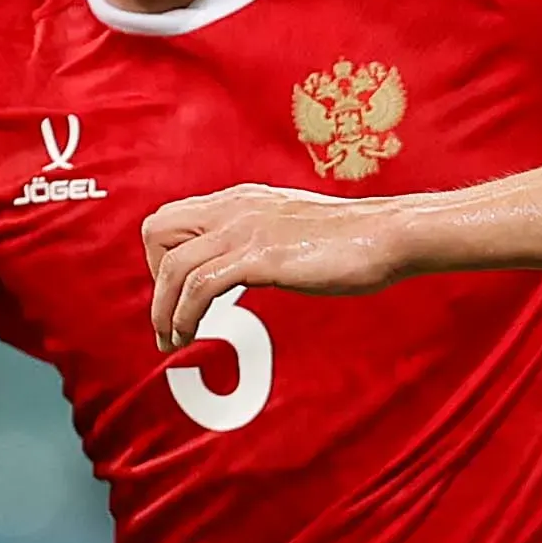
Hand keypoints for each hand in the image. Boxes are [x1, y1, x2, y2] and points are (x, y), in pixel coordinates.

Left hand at [145, 182, 403, 343]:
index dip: (163, 259)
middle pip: (157, 231)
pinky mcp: (259, 258)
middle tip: (172, 314)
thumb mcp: (294, 230)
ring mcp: (244, 232)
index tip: (181, 295)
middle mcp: (233, 209)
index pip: (172, 218)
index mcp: (240, 201)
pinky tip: (191, 335)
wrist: (387, 235)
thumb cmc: (353, 240)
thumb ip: (264, 240)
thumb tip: (252, 264)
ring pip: (173, 267)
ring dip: (164, 311)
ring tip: (170, 341)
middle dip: (154, 280)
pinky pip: (200, 287)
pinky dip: (185, 315)